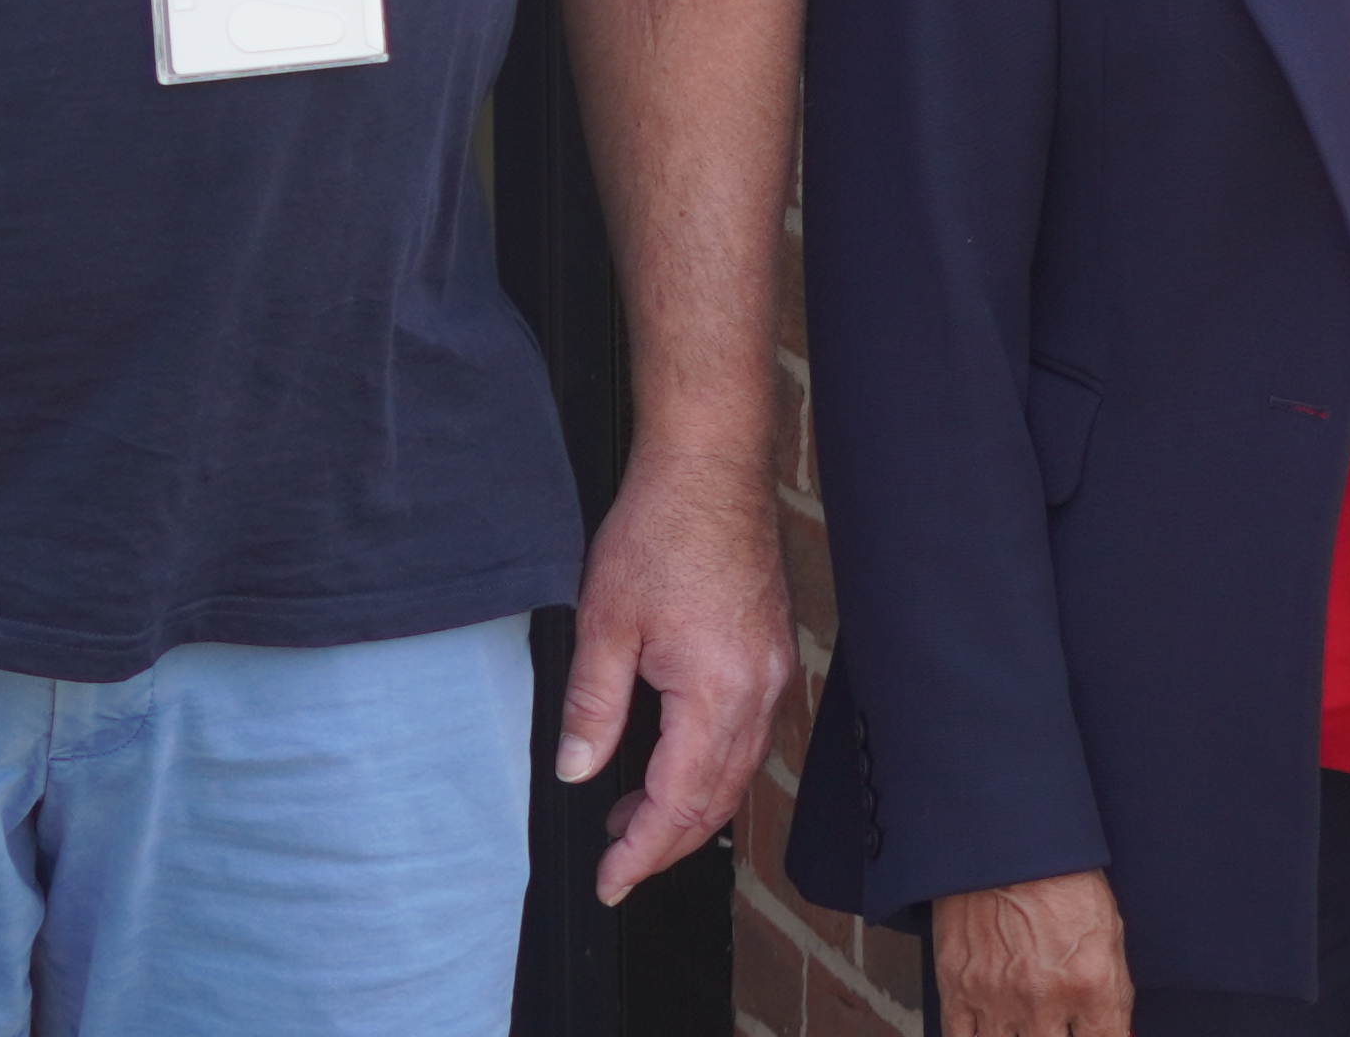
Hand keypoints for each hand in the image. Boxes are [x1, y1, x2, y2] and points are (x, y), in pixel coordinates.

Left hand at [556, 439, 791, 901]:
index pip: (679, 802)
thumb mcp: (604, 623)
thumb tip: (576, 770)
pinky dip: (710, 766)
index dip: (642, 852)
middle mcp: (758, 691)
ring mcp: (772, 672)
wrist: (711, 467)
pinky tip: (673, 760)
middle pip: (718, 800)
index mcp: (717, 692)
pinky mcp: (771, 652)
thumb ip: (592, 707)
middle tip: (618, 864)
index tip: (610, 882)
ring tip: (631, 817)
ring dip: (688, 806)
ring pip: (737, 771)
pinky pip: (748, 734)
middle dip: (666, 841)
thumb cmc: (661, 531)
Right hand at [933, 869, 1130, 1036]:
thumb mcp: (1108, 932)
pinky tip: (990, 1031)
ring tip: (1026, 1025)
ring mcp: (997, 998)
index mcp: (1089, 984)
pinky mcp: (958, 988)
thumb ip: (1112, 993)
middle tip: (1055, 1026)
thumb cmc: (1062, 878)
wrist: (1006, 840)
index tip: (1091, 1035)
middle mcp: (1043, 1000)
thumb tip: (1116, 1033)